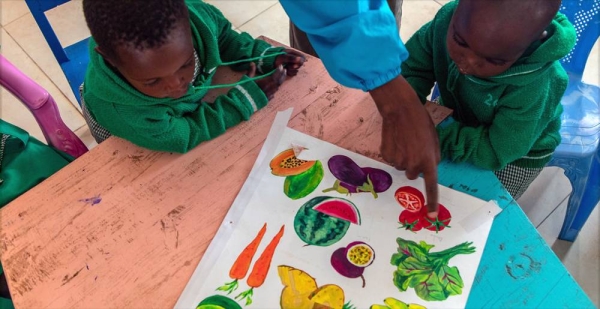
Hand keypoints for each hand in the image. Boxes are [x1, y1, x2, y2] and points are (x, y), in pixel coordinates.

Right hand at [247, 62, 285, 99]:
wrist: (243, 102)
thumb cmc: (244, 90)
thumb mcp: (247, 79)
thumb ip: (251, 71)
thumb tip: (252, 63)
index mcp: (264, 83)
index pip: (274, 76)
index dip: (278, 71)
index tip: (281, 66)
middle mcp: (268, 89)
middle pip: (278, 82)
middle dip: (282, 75)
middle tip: (284, 70)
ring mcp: (268, 95)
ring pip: (277, 88)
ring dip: (280, 82)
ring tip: (281, 77)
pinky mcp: (266, 100)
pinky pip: (274, 93)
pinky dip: (276, 88)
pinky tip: (276, 87)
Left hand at [274, 48, 305, 75]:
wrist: (268, 62)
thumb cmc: (275, 58)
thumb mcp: (283, 57)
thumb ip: (292, 58)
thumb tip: (301, 60)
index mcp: (293, 53)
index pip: (303, 58)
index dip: (300, 62)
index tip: (295, 65)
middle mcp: (294, 59)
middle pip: (300, 64)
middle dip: (295, 67)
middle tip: (289, 66)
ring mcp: (291, 65)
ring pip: (297, 69)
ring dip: (292, 70)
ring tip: (286, 68)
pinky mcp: (289, 70)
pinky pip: (293, 73)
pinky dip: (290, 73)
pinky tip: (286, 71)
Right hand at [370, 75, 440, 217]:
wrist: (399, 109)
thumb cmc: (420, 121)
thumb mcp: (434, 139)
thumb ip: (433, 156)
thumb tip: (429, 168)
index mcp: (428, 160)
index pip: (431, 186)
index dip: (432, 202)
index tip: (432, 216)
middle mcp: (413, 164)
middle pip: (413, 174)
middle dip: (413, 164)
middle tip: (413, 148)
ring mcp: (398, 161)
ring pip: (401, 166)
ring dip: (403, 157)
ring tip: (403, 140)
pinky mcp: (386, 156)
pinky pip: (390, 160)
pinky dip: (393, 152)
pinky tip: (395, 140)